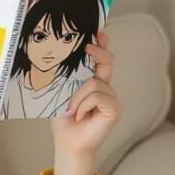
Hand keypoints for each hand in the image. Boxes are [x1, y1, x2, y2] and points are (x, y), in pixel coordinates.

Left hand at [50, 31, 121, 158]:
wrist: (68, 142)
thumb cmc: (64, 119)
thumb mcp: (63, 93)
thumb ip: (67, 78)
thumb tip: (60, 56)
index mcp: (94, 82)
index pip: (101, 59)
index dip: (101, 45)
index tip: (97, 32)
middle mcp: (106, 87)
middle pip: (106, 61)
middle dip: (98, 51)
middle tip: (87, 46)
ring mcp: (112, 98)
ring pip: (94, 83)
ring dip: (78, 98)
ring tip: (73, 111)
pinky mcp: (114, 109)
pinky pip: (97, 97)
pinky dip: (84, 106)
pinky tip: (82, 116)